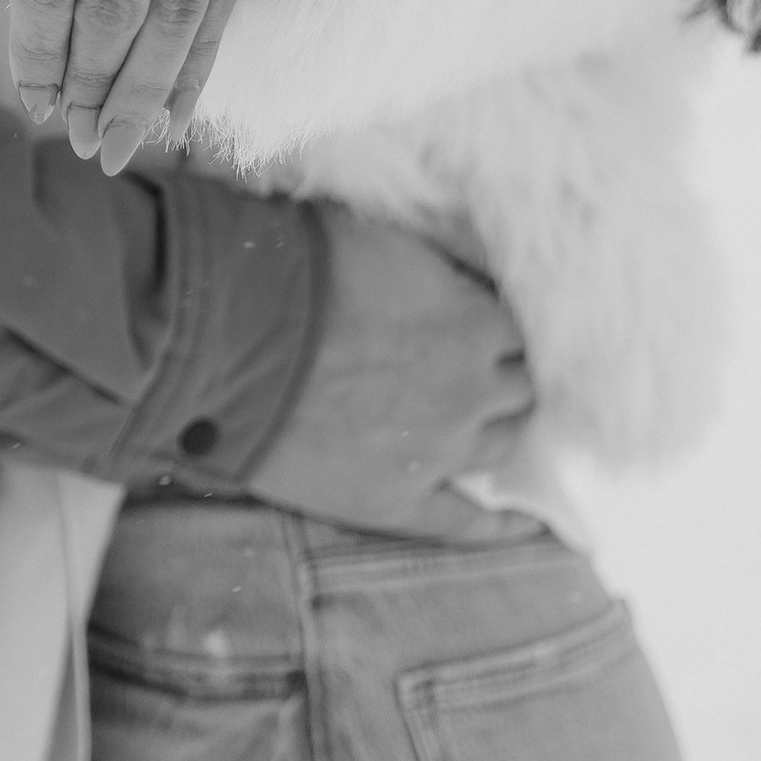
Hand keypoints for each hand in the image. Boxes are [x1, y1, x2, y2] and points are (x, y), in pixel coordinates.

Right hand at [246, 204, 534, 538]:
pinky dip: (500, 523)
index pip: (517, 329)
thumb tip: (459, 270)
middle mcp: (473, 392)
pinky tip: (524, 522)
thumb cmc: (304, 272)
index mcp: (475, 323)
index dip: (492, 325)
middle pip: (519, 387)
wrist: (236, 342)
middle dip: (501, 373)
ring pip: (501, 443)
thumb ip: (435, 265)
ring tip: (475, 418)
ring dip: (493, 426)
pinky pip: (468, 523)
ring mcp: (440, 453)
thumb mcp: (385, 237)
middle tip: (467, 366)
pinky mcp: (400, 501)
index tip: (472, 321)